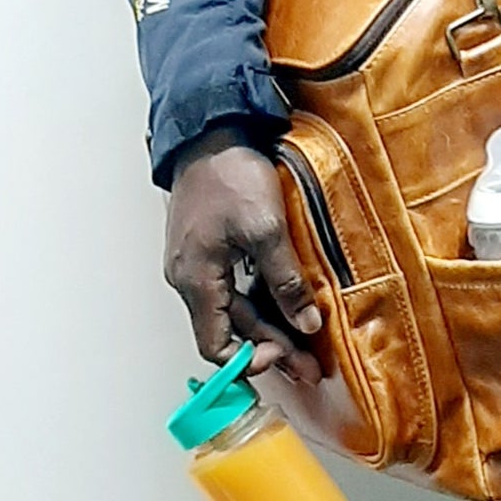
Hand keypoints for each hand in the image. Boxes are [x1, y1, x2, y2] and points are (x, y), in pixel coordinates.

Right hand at [164, 127, 322, 382]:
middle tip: (311, 365)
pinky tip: (289, 307)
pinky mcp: (209, 251)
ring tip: (307, 343)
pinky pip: (234, 289)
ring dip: (270, 328)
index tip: (285, 358)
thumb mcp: (267, 231)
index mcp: (196, 280)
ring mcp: (197, 265)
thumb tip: (306, 324)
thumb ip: (286, 282)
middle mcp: (190, 280)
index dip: (249, 361)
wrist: (210, 135)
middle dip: (271, 349)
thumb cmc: (230, 176)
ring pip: (235, 311)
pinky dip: (261, 303)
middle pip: (230, 331)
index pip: (215, 345)